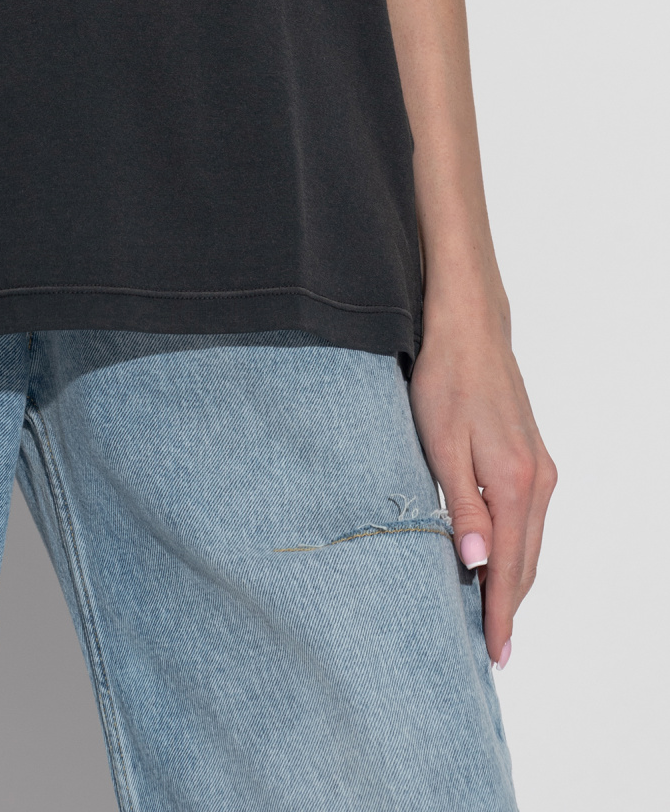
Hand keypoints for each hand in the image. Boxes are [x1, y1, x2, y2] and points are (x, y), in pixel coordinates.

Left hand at [409, 293, 556, 667]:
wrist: (469, 328)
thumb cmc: (446, 380)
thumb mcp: (441, 445)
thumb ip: (464, 507)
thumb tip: (479, 565)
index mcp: (515, 484)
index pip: (510, 567)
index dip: (501, 613)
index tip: (495, 653)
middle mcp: (538, 481)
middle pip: (527, 561)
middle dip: (510, 606)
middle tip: (492, 648)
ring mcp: (540, 468)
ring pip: (530, 541)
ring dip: (514, 578)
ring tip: (492, 614)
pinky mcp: (533, 456)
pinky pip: (530, 518)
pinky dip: (517, 547)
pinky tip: (496, 558)